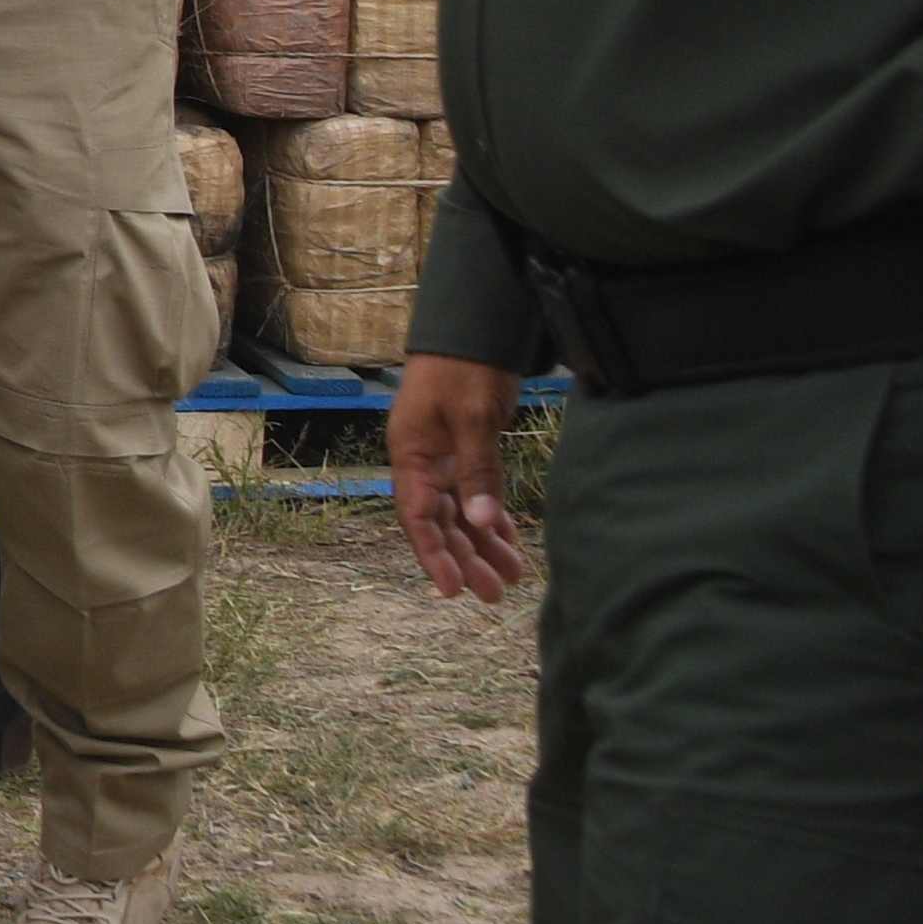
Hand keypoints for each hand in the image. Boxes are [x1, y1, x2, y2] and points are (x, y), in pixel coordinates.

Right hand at [388, 353, 530, 602]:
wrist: (473, 329)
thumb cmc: (464, 368)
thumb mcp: (471, 417)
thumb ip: (476, 470)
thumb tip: (479, 522)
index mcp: (411, 455)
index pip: (419, 516)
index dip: (433, 555)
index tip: (452, 589)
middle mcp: (423, 463)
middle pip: (441, 522)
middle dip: (465, 559)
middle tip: (494, 594)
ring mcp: (444, 459)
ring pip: (461, 513)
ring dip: (482, 545)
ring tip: (511, 577)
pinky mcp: (467, 452)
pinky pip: (476, 496)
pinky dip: (492, 520)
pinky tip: (509, 543)